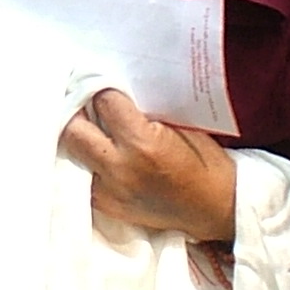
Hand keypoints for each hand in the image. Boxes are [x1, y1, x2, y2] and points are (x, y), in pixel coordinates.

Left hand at [60, 89, 235, 238]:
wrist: (218, 207)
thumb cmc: (203, 160)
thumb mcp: (177, 124)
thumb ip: (140, 109)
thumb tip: (107, 88)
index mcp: (142, 143)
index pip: (102, 101)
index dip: (101, 88)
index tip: (100, 82)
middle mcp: (120, 169)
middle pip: (73, 129)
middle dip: (76, 111)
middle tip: (82, 102)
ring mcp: (110, 192)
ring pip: (71, 153)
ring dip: (77, 137)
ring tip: (86, 126)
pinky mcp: (108, 207)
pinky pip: (82, 178)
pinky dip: (85, 162)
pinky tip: (96, 152)